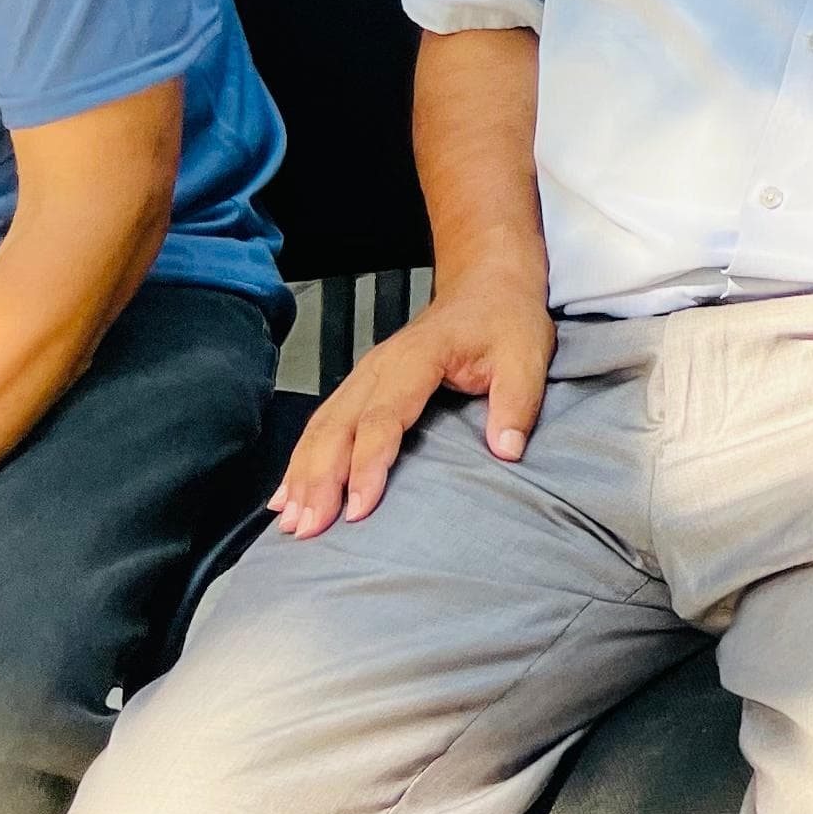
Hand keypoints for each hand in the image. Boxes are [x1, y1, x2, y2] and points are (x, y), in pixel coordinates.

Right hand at [273, 277, 553, 531]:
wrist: (489, 282)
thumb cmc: (506, 321)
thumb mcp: (527, 355)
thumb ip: (517, 403)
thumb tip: (507, 451)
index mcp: (417, 358)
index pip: (383, 418)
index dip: (367, 465)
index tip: (358, 511)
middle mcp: (379, 366)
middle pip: (338, 427)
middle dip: (319, 481)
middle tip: (308, 530)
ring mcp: (365, 374)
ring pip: (322, 427)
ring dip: (302, 475)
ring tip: (291, 523)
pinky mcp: (362, 384)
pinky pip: (323, 423)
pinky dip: (302, 459)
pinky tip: (285, 495)